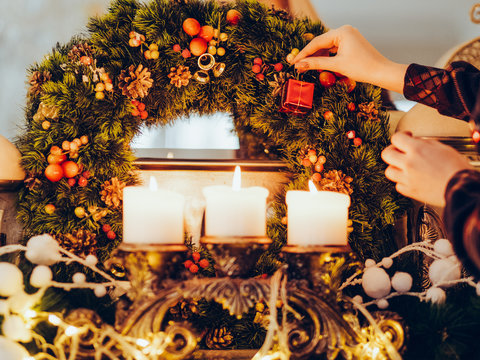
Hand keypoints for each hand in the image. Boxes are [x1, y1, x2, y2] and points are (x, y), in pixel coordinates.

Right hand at [292, 25, 407, 92]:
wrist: (381, 72)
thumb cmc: (362, 68)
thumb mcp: (336, 66)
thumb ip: (316, 64)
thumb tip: (299, 65)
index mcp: (342, 32)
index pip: (317, 42)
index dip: (303, 53)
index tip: (293, 62)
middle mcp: (345, 30)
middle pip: (321, 43)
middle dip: (310, 55)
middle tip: (298, 66)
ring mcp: (349, 36)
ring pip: (327, 46)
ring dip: (318, 57)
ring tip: (307, 67)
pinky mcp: (351, 43)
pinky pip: (334, 49)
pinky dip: (327, 57)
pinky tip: (320, 65)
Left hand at [381, 132, 472, 205]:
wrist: (462, 188)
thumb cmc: (457, 169)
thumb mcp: (443, 148)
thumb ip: (426, 144)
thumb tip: (417, 142)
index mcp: (417, 150)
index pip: (397, 138)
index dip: (401, 135)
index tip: (406, 137)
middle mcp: (409, 163)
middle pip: (386, 154)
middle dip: (392, 150)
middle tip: (399, 151)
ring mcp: (407, 178)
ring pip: (389, 171)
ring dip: (395, 167)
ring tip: (404, 167)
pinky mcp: (410, 191)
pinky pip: (398, 185)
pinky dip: (402, 182)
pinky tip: (410, 179)